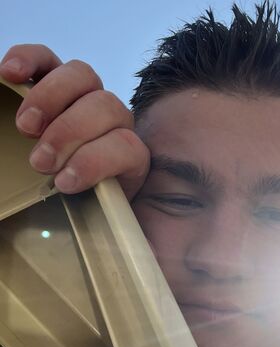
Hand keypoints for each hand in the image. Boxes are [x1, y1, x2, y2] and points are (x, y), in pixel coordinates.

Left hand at [0, 44, 149, 199]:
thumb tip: (10, 102)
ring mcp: (119, 129)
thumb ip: (29, 129)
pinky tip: (68, 180)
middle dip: (50, 97)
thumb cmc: (53, 184)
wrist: (89, 222)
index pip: (53, 62)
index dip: (33, 59)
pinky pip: (129, 148)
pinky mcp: (136, 159)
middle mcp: (95, 106)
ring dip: (72, 131)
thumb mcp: (34, 152)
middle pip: (84, 75)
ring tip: (46, 165)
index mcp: (65, 97)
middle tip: (26, 131)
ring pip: (109, 105)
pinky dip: (95, 162)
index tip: (9, 74)